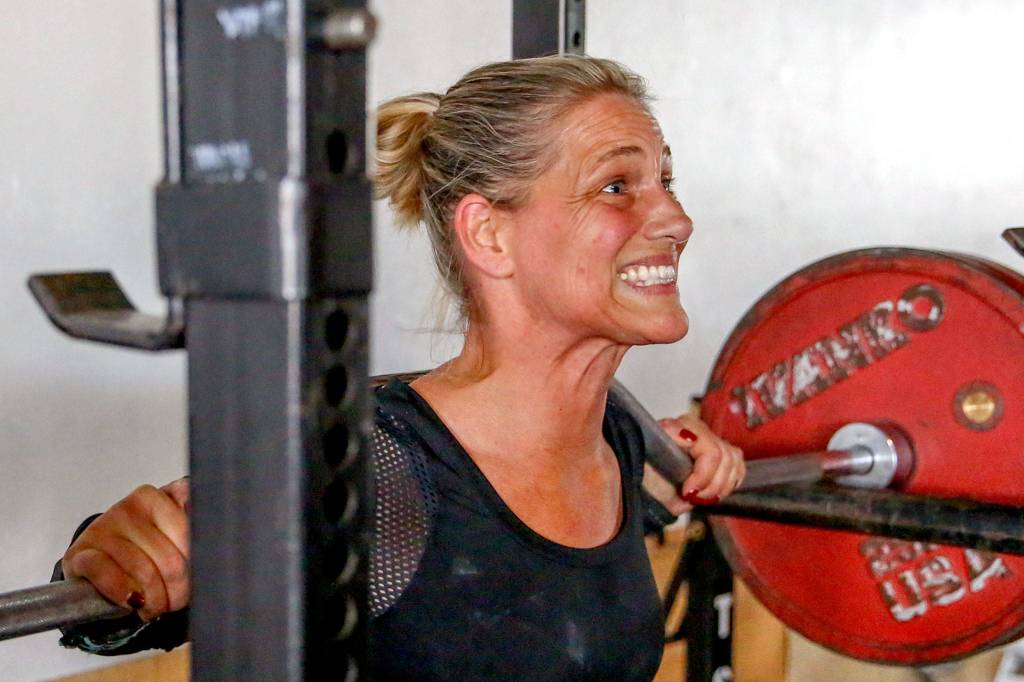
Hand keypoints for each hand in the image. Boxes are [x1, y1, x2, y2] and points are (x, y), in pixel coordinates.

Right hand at [62, 478, 189, 621]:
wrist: (102, 563)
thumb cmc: (145, 551)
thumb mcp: (174, 535)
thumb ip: (195, 527)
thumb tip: (214, 535)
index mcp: (157, 497)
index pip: (189, 534)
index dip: (195, 566)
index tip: (196, 580)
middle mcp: (130, 506)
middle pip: (169, 559)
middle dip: (177, 590)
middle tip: (175, 602)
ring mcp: (103, 527)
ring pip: (142, 570)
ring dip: (153, 599)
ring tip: (155, 607)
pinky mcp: (80, 552)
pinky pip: (107, 574)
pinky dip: (122, 592)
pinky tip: (132, 601)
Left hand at [643, 415, 744, 515]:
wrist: (649, 489)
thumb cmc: (646, 474)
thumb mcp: (647, 457)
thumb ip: (667, 441)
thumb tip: (689, 437)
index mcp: (681, 426)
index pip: (711, 449)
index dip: (703, 474)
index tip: (688, 491)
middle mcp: (699, 430)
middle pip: (725, 458)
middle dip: (710, 485)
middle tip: (692, 496)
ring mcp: (712, 442)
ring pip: (734, 463)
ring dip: (719, 487)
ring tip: (699, 496)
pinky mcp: (722, 456)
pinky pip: (738, 468)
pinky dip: (727, 485)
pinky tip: (712, 492)